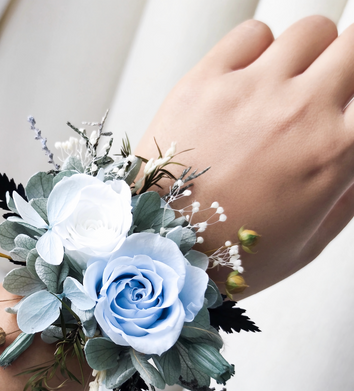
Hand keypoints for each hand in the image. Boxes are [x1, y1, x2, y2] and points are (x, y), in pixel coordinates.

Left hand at [136, 16, 353, 297]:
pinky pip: (252, 33)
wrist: (158, 247)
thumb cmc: (226, 256)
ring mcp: (248, 91)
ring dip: (307, 56)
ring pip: (309, 32)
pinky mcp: (202, 83)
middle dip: (346, 66)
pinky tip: (246, 81)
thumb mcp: (306, 244)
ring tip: (284, 89)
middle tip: (326, 92)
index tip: (348, 110)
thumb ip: (346, 197)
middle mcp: (297, 112)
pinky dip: (258, 49)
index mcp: (333, 154)